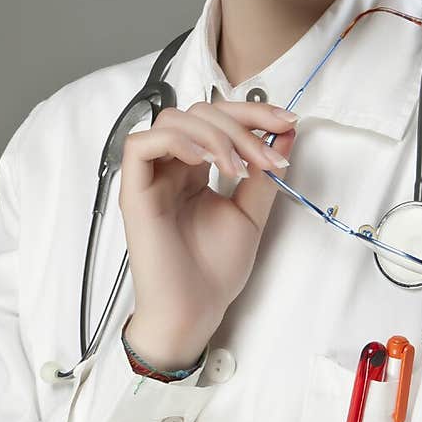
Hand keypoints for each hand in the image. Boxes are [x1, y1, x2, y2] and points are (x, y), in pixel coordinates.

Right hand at [118, 100, 298, 366]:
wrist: (196, 309)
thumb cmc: (215, 270)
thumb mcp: (252, 212)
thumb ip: (263, 173)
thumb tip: (286, 133)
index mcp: (195, 169)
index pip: (218, 119)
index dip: (253, 113)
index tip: (287, 123)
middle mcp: (172, 167)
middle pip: (198, 112)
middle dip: (241, 125)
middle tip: (268, 157)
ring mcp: (151, 178)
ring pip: (172, 121)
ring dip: (214, 135)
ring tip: (238, 169)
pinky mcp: (134, 192)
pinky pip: (141, 146)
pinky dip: (176, 142)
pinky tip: (204, 163)